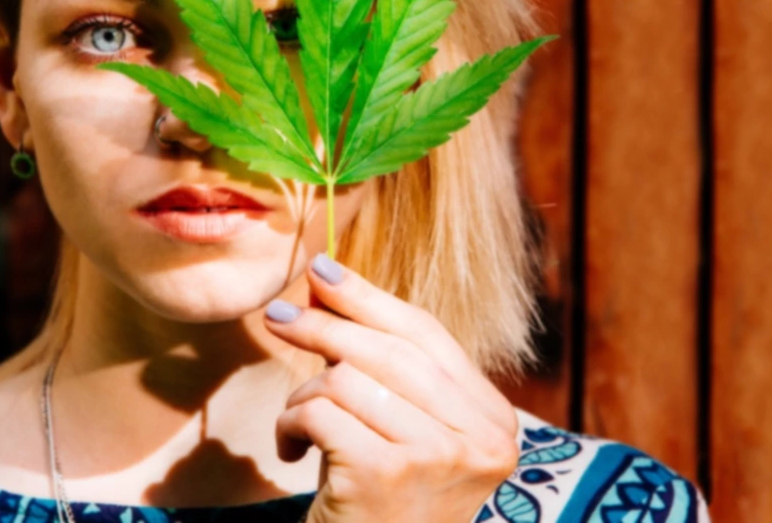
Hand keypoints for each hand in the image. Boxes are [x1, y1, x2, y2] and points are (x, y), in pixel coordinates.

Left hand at [263, 253, 521, 522]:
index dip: (371, 298)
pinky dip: (290, 424)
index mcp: (494, 420)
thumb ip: (388, 366)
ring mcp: (437, 457)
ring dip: (305, 395)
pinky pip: (319, 411)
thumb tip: (326, 279)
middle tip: (278, 316)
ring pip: (347, 378)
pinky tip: (293, 451)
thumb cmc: (384, 505)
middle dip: (325, 325)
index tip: (323, 271)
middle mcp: (480, 439)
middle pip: (388, 350)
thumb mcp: (406, 432)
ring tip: (297, 425)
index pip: (428, 336)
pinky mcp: (385, 475)